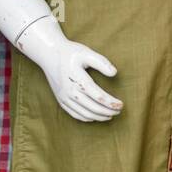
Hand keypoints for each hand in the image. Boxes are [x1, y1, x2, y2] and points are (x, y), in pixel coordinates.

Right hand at [0, 0, 122, 122]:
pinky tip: (95, 117)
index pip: (98, 96)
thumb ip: (102, 63)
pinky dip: (86, 118)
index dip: (111, 103)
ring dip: (99, 117)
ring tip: (110, 115)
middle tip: (119, 111)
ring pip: (84, 114)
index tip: (121, 105)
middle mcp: (70, 92)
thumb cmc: (70, 53)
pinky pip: (74, 114)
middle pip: (93, 108)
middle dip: (108, 111)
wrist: (49, 54)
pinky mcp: (61, 100)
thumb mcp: (87, 53)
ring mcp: (64, 98)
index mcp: (78, 80)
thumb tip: (114, 73)